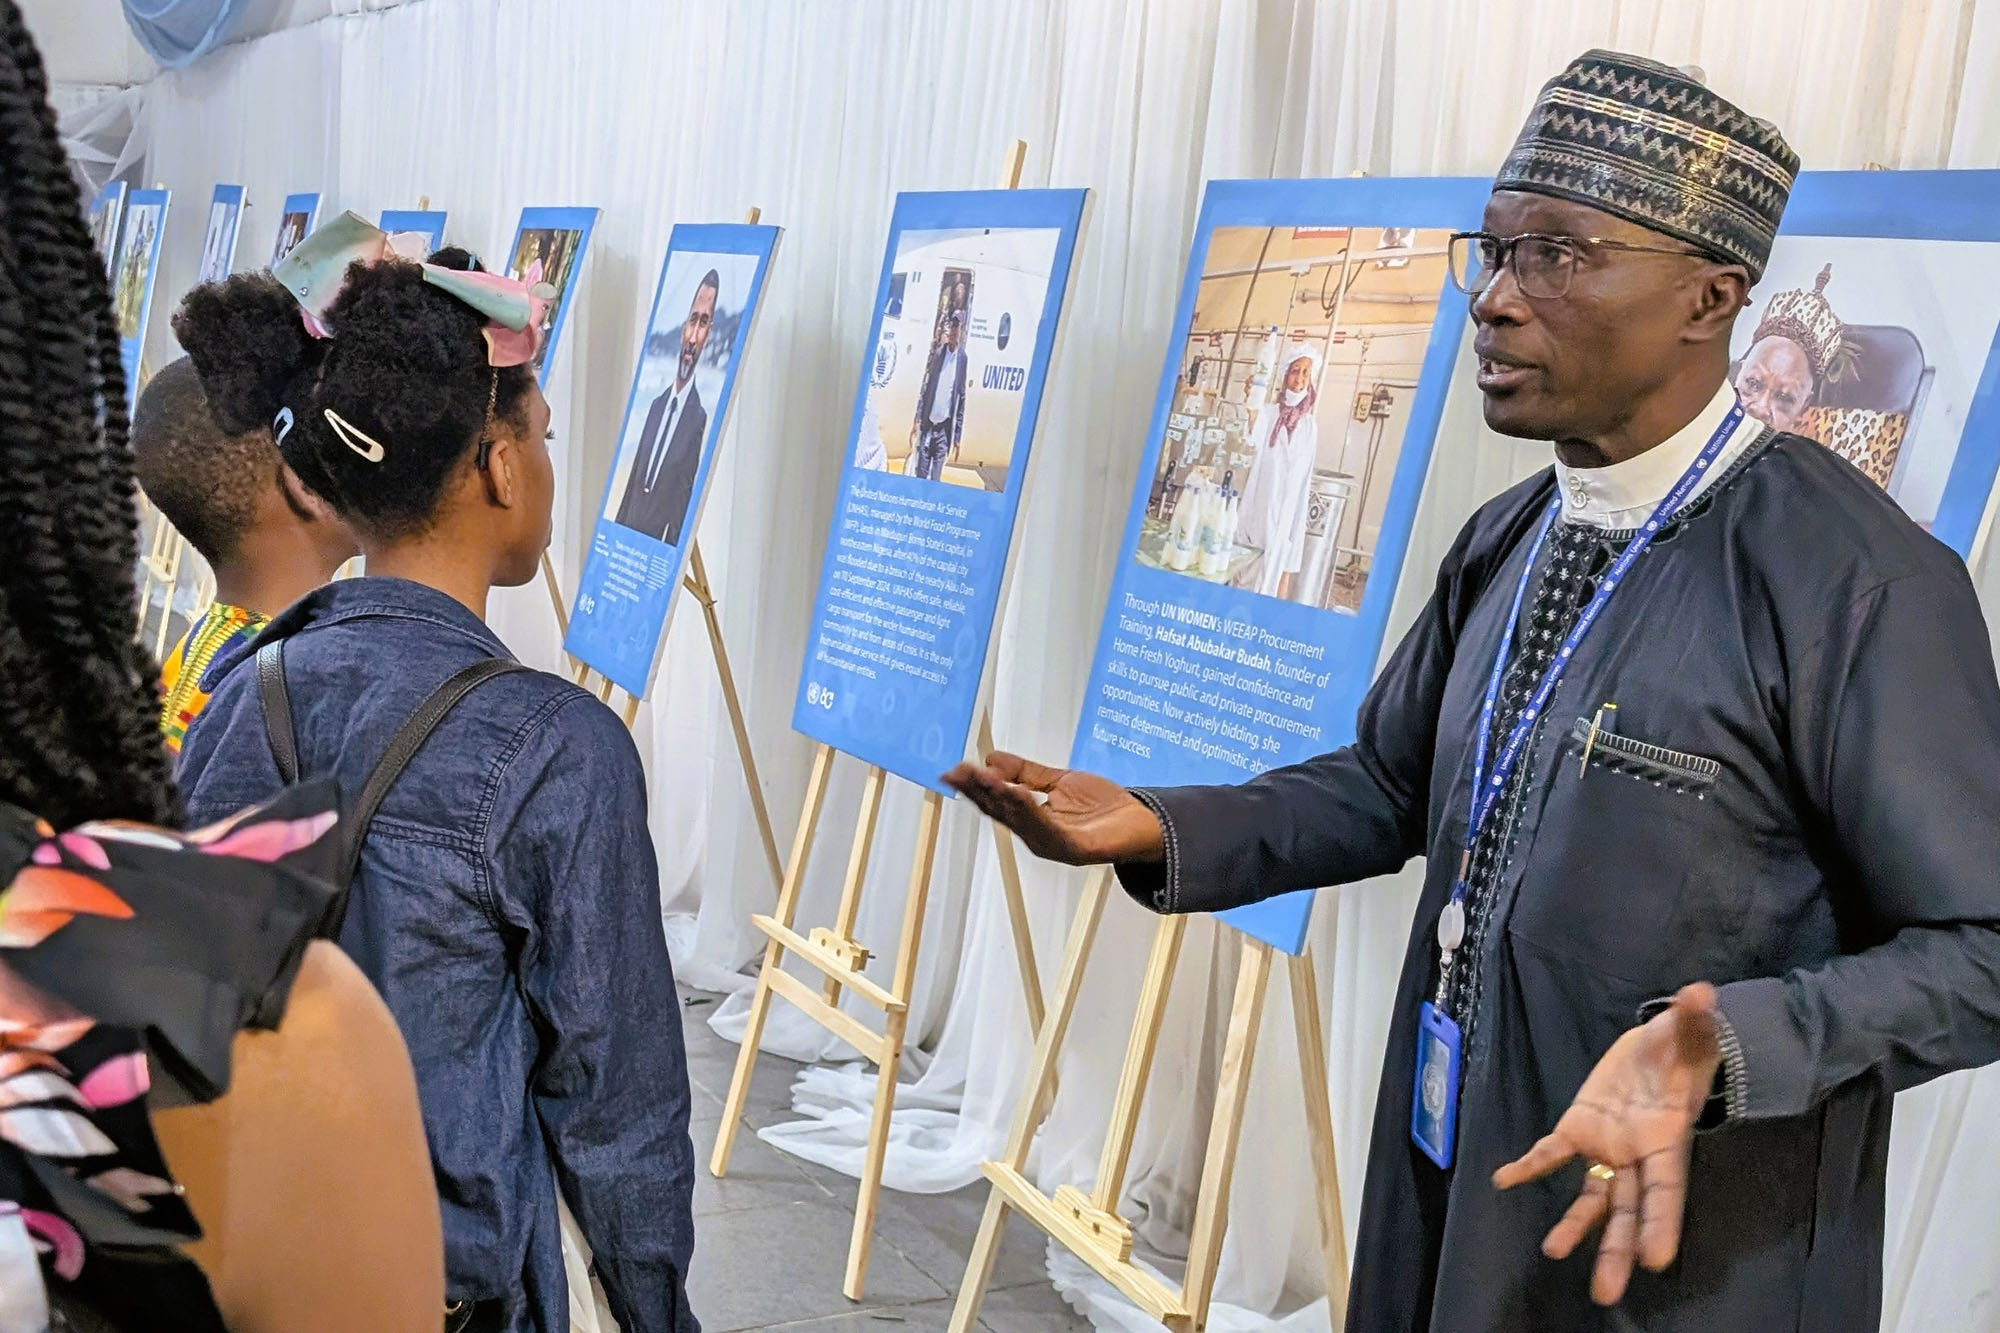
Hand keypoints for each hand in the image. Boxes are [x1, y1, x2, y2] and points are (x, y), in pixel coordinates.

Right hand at [941, 752, 1163, 865]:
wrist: (1142, 822)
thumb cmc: (1103, 807)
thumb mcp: (1058, 781)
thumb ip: (1026, 772)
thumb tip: (991, 758)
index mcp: (1031, 820)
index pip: (995, 802)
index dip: (973, 787)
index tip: (953, 771)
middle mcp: (1037, 835)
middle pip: (1001, 813)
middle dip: (979, 791)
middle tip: (961, 772)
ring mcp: (1054, 844)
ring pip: (1020, 821)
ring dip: (1001, 798)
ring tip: (985, 779)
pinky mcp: (1074, 849)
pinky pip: (1048, 829)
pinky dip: (1032, 812)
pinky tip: (1019, 794)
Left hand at [1492, 982, 1723, 1305]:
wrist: (1664, 1044)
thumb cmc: (1685, 1045)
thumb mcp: (1691, 1028)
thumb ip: (1696, 1017)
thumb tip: (1703, 995)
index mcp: (1667, 1139)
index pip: (1667, 1189)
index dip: (1661, 1222)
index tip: (1655, 1260)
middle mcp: (1637, 1154)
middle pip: (1628, 1209)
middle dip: (1617, 1250)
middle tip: (1607, 1293)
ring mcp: (1608, 1147)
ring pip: (1594, 1197)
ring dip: (1575, 1226)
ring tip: (1553, 1253)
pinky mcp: (1581, 1129)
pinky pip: (1553, 1153)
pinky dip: (1529, 1166)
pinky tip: (1504, 1180)